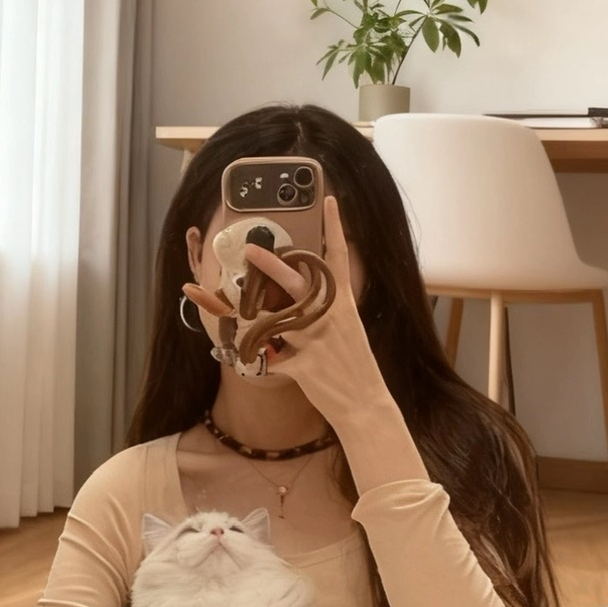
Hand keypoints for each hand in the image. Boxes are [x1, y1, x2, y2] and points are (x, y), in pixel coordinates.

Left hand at [238, 195, 379, 418]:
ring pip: (276, 321)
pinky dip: (269, 361)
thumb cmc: (355, 366)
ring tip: (242, 308)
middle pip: (297, 284)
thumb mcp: (347, 331)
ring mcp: (315, 341)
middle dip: (270, 266)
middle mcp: (330, 318)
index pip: (339, 259)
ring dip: (259, 319)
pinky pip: (273, 357)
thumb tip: (297, 299)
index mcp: (344, 305)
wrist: (365, 405)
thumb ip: (323, 312)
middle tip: (250, 249)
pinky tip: (274, 365)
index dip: (335, 228)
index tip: (328, 201)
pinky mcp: (302, 365)